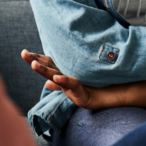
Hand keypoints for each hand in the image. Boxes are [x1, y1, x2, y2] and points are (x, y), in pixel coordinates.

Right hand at [21, 50, 145, 109]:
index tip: (23, 52)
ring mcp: (74, 91)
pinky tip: (57, 77)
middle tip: (24, 56)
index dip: (35, 58)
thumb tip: (62, 47)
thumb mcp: (86, 65)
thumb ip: (74, 59)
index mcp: (67, 72)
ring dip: (45, 72)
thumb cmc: (104, 76)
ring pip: (57, 79)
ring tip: (35, 65)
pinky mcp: (82, 98)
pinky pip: (73, 87)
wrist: (121, 91)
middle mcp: (67, 82)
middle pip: (48, 70)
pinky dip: (65, 82)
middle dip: (35, 63)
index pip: (48, 63)